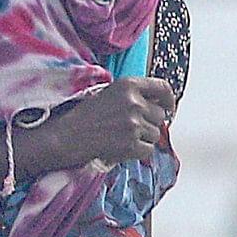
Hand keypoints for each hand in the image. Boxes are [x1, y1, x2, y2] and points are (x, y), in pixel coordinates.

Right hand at [35, 75, 173, 174]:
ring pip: (155, 134)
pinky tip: (122, 148)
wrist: (66, 137)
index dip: (169, 99)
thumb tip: (160, 106)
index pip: (163, 88)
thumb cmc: (84, 116)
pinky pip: (149, 150)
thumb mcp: (108, 93)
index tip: (169, 107)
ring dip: (143, 138)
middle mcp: (134, 102)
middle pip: (160, 115)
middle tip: (129, 128)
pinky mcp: (131, 143)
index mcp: (128, 85)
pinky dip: (138, 152)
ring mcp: (134, 123)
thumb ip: (133, 95)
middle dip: (149, 123)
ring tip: (121, 138)